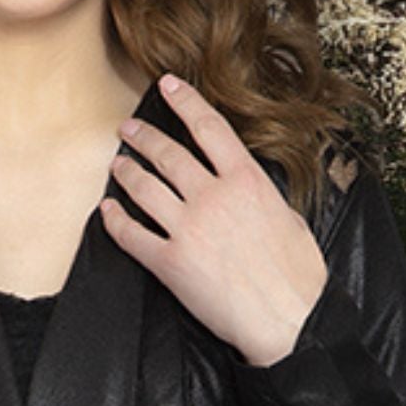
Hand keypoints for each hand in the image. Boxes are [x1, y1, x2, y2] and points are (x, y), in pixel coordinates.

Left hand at [100, 73, 328, 366]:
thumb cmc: (298, 275)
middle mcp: (213, 197)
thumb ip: (259, 193)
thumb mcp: (288, 217)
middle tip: (128, 128)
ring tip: (117, 163)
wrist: (290, 320)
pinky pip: (132, 234)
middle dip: (143, 136)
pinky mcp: (170, 263)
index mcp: (247, 181)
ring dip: (127, 172)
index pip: (209, 128)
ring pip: (145, 188)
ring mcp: (189, 229)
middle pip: (169, 154)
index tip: (168, 85)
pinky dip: (115, 220)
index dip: (185, 102)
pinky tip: (107, 211)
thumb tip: (244, 183)